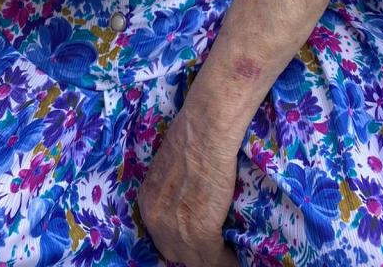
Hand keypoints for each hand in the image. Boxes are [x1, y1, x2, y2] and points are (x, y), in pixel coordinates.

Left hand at [138, 109, 237, 266]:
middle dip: (192, 253)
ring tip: (226, 256)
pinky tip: (235, 258)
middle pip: (174, 253)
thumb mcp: (170, 166)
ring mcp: (177, 229)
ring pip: (195, 261)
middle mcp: (156, 220)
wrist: (206, 129)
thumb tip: (185, 195)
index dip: (179, 239)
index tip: (195, 239)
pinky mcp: (201, 232)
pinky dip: (227, 261)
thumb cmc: (192, 135)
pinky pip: (215, 261)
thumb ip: (172, 188)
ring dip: (211, 259)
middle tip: (212, 247)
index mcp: (148, 201)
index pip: (160, 236)